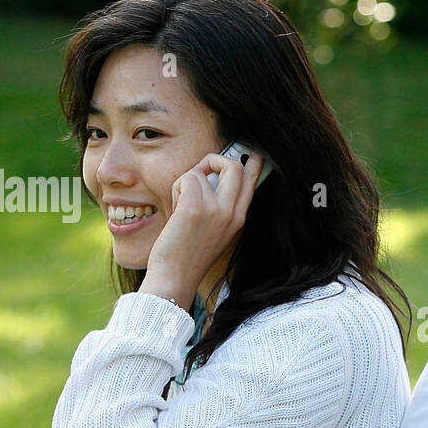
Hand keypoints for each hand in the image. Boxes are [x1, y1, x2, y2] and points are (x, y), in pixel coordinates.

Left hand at [141, 151, 263, 302]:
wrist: (175, 277)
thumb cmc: (187, 254)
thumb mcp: (214, 229)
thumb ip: (219, 204)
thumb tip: (211, 174)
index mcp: (239, 218)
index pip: (252, 180)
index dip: (251, 161)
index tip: (251, 150)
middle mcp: (232, 213)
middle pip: (234, 165)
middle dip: (214, 160)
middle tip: (200, 172)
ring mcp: (216, 210)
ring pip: (202, 171)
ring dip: (186, 181)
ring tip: (180, 205)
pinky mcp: (195, 209)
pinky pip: (187, 178)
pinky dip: (177, 188)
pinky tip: (175, 207)